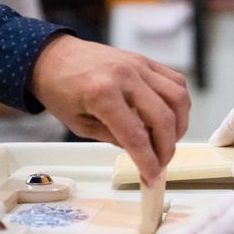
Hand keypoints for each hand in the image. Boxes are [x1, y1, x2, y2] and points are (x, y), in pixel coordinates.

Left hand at [30, 34, 190, 185]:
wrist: (52, 57)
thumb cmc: (60, 90)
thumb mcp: (79, 124)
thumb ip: (112, 138)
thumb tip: (142, 153)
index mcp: (102, 94)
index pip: (136, 136)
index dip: (148, 161)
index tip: (153, 176)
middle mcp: (125, 77)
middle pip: (163, 118)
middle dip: (167, 148)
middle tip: (161, 162)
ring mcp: (139, 66)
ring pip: (178, 98)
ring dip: (180, 125)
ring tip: (169, 140)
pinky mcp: (145, 61)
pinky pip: (176, 81)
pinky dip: (180, 103)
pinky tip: (170, 116)